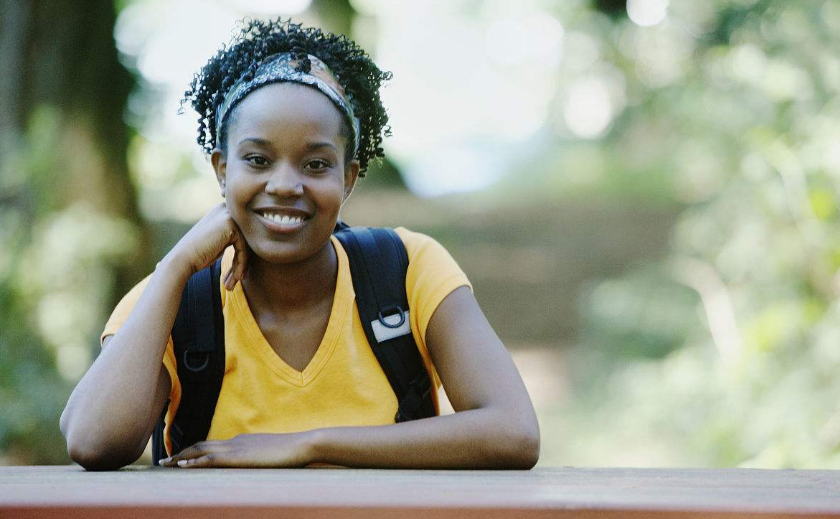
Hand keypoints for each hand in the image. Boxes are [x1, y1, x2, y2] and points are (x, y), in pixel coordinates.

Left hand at [158, 432, 314, 467]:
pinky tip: (183, 466)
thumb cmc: (292, 453)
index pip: (212, 445)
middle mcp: (235, 442)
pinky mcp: (239, 457)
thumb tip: (257, 466)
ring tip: (166, 463)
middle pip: (201, 445)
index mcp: (242, 442)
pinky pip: (211, 459)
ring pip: (201, 450)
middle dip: (181, 453)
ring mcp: (236, 448)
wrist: (302, 445)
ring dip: (181, 457)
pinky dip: (195, 461)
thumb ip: (260, 460)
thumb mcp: (271, 457)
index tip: (181, 457)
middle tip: (164, 461)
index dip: (195, 451)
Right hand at [168, 202, 248, 290]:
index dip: (244, 254)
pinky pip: (244, 249)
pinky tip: (235, 278)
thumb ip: (235, 237)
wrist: (182, 260)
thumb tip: (256, 242)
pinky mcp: (230, 225)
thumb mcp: (220, 241)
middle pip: (249, 238)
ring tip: (232, 283)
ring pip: (248, 245)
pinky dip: (241, 265)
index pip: (246, 233)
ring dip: (242, 266)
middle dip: (244, 261)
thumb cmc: (200, 254)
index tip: (238, 274)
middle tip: (236, 279)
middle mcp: (227, 208)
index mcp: (225, 210)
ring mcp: (229, 215)